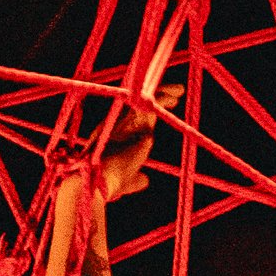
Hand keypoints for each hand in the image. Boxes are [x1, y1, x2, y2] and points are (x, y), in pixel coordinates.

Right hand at [91, 85, 178, 202]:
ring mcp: (125, 120)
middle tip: (178, 92)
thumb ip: (135, 180)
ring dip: (164, 93)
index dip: (154, 110)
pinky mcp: (131, 121)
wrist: (96, 184)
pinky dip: (162, 98)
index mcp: (119, 134)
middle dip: (159, 96)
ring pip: (145, 98)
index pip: (138, 116)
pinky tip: (175, 94)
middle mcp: (120, 123)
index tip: (170, 105)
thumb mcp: (126, 182)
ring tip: (179, 90)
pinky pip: (150, 103)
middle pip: (142, 102)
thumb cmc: (107, 185)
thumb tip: (145, 180)